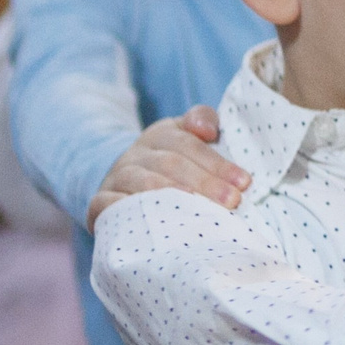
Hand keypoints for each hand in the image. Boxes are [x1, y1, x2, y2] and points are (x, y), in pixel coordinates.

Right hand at [85, 106, 250, 228]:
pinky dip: (131, 211)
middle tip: (232, 201)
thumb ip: (203, 122)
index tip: (244, 182)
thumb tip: (208, 129)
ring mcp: (116, 178)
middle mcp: (135, 154)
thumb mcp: (188, 140)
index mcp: (160, 135)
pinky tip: (156, 221)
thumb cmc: (171, 168)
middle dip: (204, 182)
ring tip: (200, 211)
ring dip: (173, 196)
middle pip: (170, 163)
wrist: (123, 189)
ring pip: (143, 183)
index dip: (217, 162)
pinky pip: (110, 205)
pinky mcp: (100, 203)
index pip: (188, 144)